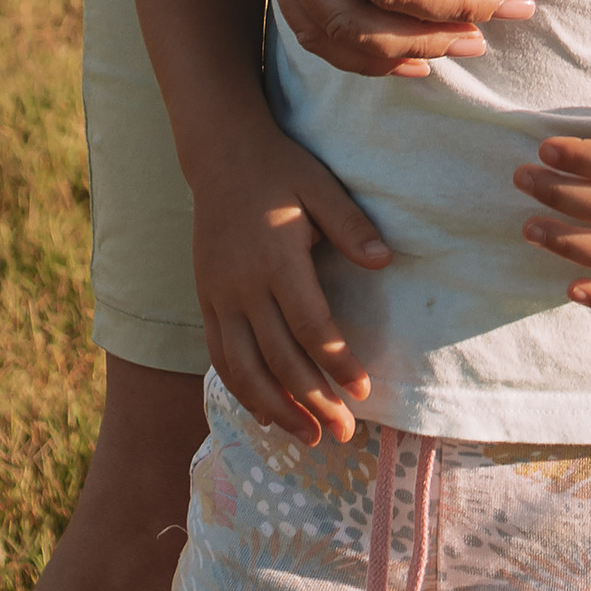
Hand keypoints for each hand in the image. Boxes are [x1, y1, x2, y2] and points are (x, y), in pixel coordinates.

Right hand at [191, 130, 391, 445]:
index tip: (364, 391)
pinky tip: (264, 411)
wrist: (220, 153)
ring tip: (307, 437)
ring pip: (244, 368)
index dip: (338, 363)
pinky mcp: (206, 298)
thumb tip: (385, 262)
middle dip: (314, 400)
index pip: (311, 326)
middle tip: (343, 433)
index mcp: (277, 258)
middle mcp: (243, 284)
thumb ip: (350, 225)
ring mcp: (219, 295)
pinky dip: (241, 389)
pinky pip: (220, 355)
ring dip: (276, 408)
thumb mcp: (321, 185)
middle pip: (279, 358)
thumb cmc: (280, 168)